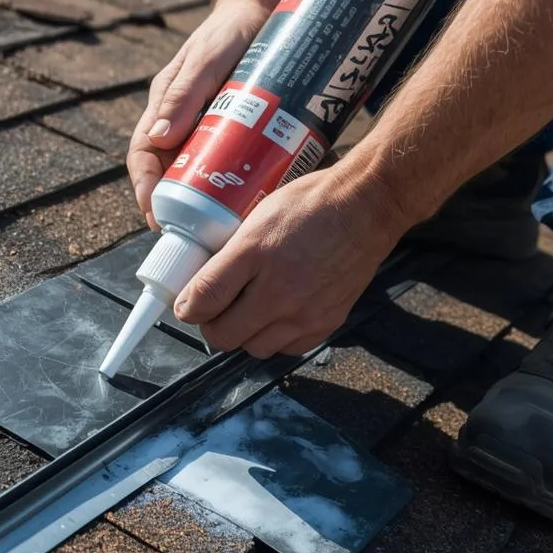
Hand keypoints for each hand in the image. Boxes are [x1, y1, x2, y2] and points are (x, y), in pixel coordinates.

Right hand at [127, 0, 271, 228]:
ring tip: (222, 228)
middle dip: (178, 206)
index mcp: (164, 108)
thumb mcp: (206, 58)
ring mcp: (209, 129)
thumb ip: (184, 93)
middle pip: (170, 174)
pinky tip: (251, 203)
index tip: (155, 216)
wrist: (264, 9)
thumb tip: (158, 137)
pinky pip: (230, 166)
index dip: (145, 189)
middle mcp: (182, 123)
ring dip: (207, 202)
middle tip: (194, 235)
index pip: (143, 156)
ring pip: (199, 175)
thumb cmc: (230, 29)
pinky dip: (236, 187)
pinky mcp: (237, 132)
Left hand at [173, 167, 411, 357]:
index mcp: (255, 253)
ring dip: (243, 335)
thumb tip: (200, 281)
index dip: (187, 306)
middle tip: (213, 310)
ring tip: (246, 312)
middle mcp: (279, 290)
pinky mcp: (326, 323)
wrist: (366, 208)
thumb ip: (229, 252)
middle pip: (224, 335)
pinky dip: (275, 339)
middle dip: (211, 325)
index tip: (186, 304)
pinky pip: (287, 349)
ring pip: (254, 348)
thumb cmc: (312, 203)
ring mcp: (305, 312)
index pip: (204, 297)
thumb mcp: (259, 215)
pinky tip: (276, 317)